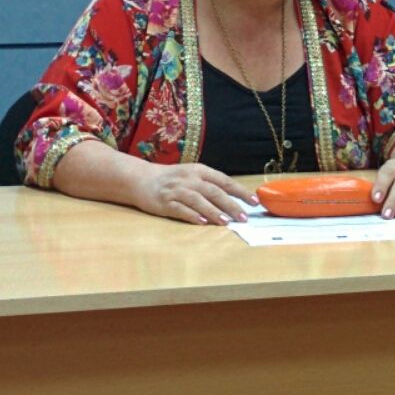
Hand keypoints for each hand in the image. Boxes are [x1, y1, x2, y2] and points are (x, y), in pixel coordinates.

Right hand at [132, 164, 255, 224]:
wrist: (140, 179)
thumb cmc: (171, 179)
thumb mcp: (192, 174)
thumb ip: (210, 184)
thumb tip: (234, 198)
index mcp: (199, 170)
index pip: (224, 181)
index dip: (240, 191)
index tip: (254, 201)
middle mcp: (189, 179)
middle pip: (214, 191)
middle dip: (231, 204)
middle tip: (243, 217)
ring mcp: (176, 190)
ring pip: (199, 200)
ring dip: (213, 211)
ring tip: (226, 221)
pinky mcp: (164, 202)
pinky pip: (180, 209)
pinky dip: (192, 216)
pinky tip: (203, 223)